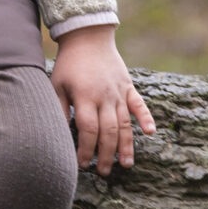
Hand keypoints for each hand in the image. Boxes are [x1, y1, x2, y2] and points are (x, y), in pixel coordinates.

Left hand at [51, 27, 154, 175]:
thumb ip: (58, 109)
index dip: (85, 149)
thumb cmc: (69, 63)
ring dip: (126, 146)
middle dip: (106, 155)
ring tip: (126, 165)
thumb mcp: (57, 84)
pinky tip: (151, 133)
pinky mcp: (128, 86)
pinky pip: (140, 104)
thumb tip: (56, 133)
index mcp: (84, 97)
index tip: (82, 164)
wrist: (88, 36)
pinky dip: (146, 118)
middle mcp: (104, 97)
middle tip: (104, 172)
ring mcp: (118, 92)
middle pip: (108, 132)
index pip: (87, 130)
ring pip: (124, 124)